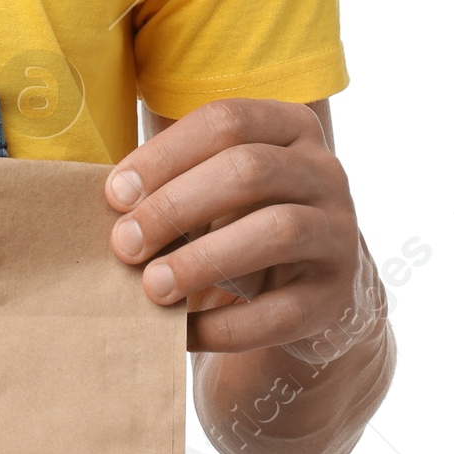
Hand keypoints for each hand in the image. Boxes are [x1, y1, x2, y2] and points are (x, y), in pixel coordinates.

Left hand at [104, 98, 381, 358]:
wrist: (301, 285)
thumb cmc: (234, 218)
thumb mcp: (210, 186)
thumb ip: (171, 183)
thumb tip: (115, 207)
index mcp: (289, 127)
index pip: (226, 122)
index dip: (164, 155)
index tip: (114, 195)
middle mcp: (324, 171)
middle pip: (250, 170)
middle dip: (176, 206)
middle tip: (123, 244)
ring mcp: (339, 233)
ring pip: (278, 231)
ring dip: (204, 260)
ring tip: (152, 286)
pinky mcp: (337, 296)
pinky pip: (285, 311)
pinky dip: (229, 326)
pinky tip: (184, 332)